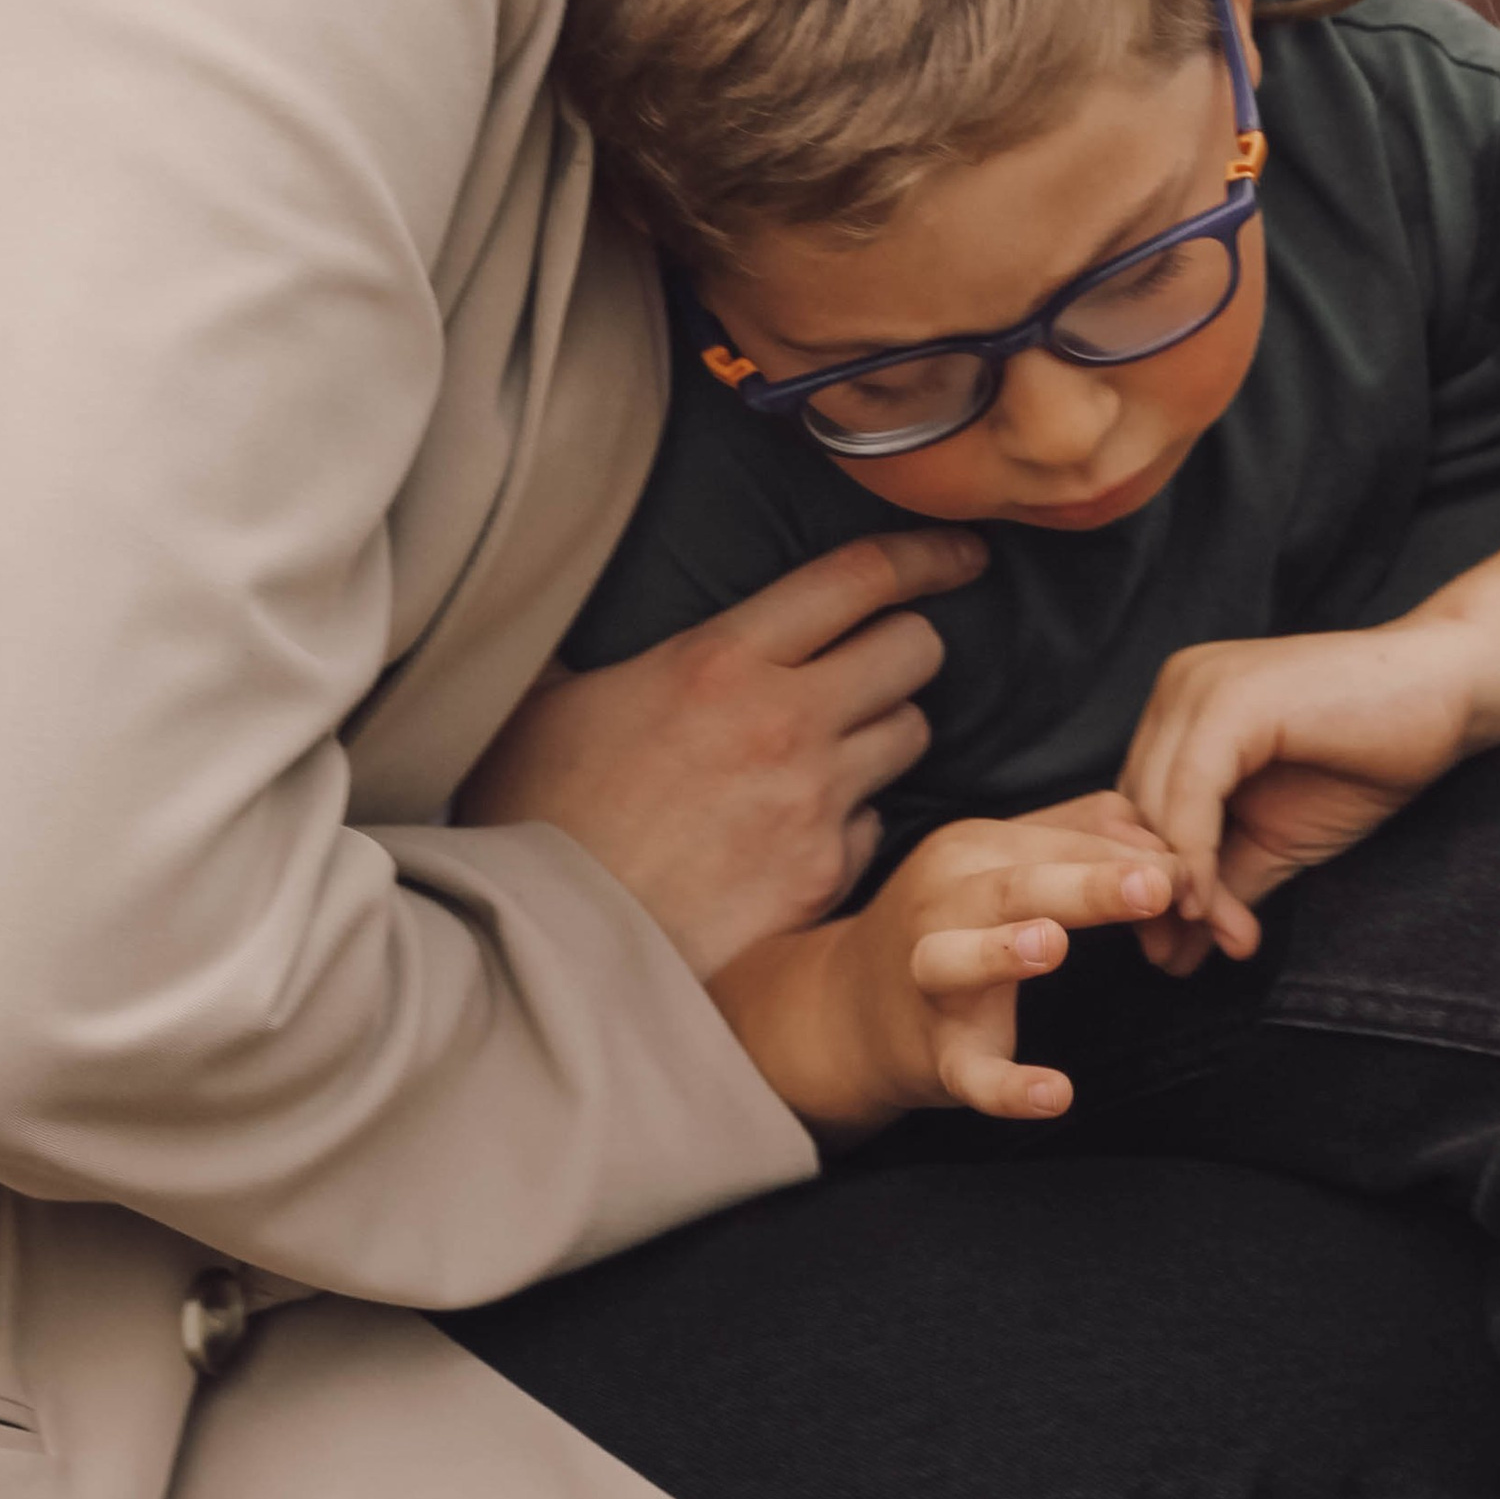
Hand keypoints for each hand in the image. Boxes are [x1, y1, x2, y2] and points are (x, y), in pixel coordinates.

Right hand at [457, 532, 983, 980]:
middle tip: (877, 661)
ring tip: (836, 744)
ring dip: (883, 731)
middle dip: (905, 647)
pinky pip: (874, 825)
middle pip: (914, 652)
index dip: (924, 554)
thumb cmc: (537, 815)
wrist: (554, 946)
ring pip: (909, 736)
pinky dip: (851, 819)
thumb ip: (601, 646)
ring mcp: (813, 804)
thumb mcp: (551, 699)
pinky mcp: (822, 878)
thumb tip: (580, 599)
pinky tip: (802, 827)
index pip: (857, 578)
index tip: (962, 553)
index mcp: (721, 660)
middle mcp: (785, 722)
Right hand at [709, 793, 1180, 1137]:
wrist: (847, 1010)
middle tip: (1158, 885)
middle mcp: (944, 903)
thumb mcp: (1005, 867)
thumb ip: (1081, 839)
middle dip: (1086, 883)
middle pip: (1015, 884)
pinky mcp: (933, 1054)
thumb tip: (1164, 836)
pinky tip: (1057, 1093)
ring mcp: (929, 978)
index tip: (1200, 879)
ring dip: (1002, 951)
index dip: (1134, 860)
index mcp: (974, 852)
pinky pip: (969, 1070)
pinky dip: (1008, 1085)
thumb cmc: (952, 925)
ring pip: (959, 960)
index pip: (1061, 843)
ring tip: (1052, 945)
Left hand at [1120, 623, 1479, 964]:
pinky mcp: (1231, 699)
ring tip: (1219, 944)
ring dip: (1180, 889)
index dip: (1148, 885)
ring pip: (1154, 805)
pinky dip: (1197, 858)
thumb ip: (1226, 882)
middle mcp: (1177, 689)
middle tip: (1182, 963)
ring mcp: (1199, 687)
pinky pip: (1191, 793)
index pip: (1134, 811)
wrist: (1448, 695)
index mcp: (1179, 712)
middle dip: (1156, 895)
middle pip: (1134, 811)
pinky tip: (1217, 909)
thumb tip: (1175, 950)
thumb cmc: (1368, 758)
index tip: (1174, 954)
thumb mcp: (1277, 836)